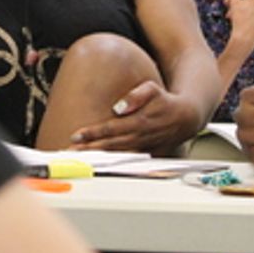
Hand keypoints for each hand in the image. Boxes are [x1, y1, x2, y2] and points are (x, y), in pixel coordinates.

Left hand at [67, 80, 201, 154]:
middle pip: (108, 145)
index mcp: (138, 122)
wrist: (185, 118)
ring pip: (115, 154)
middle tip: (69, 152)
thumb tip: (119, 106)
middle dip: (88, 149)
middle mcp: (138, 137)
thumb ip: (136, 95)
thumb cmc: (165, 101)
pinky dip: (110, 162)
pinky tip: (98, 163)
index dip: (92, 133)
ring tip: (78, 159)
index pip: (110, 129)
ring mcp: (141, 147)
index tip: (76, 136)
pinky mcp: (145, 154)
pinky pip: (125, 160)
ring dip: (96, 157)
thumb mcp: (152, 89)